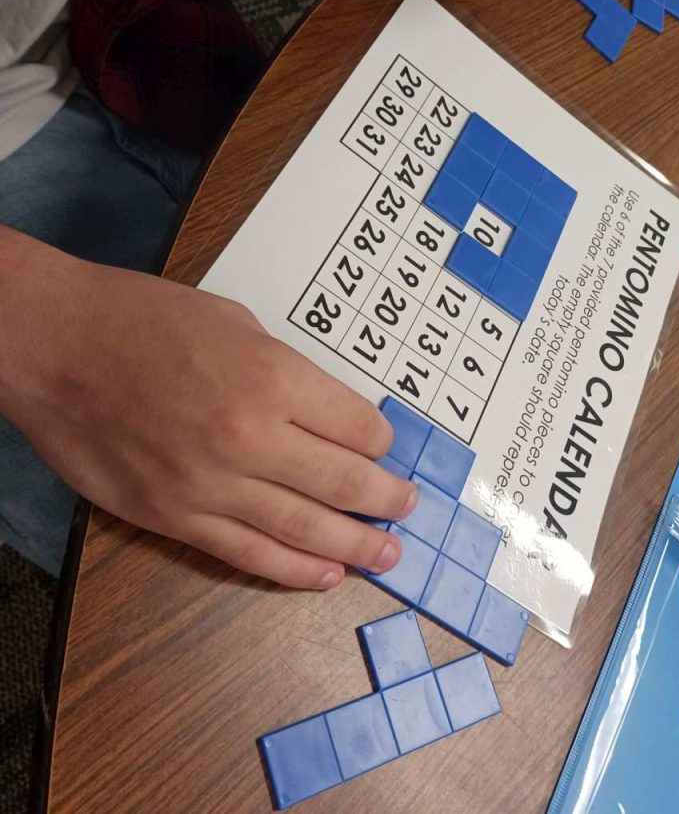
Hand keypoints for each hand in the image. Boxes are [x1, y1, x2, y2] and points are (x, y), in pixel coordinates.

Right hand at [0, 229, 415, 588]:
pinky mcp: (172, 518)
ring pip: (305, 529)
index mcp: (274, 378)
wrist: (55, 345)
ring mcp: (211, 486)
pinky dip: (293, 570)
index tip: (385, 447)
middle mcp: (252, 438)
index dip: (382, 442)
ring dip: (356, 546)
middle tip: (408, 507)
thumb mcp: (237, 323)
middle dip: (387, 499)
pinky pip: (247, 553)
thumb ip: (287, 373)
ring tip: (388, 555)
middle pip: (345, 483)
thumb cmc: (144, 320)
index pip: (358, 428)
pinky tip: (326, 575)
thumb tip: (325, 414)